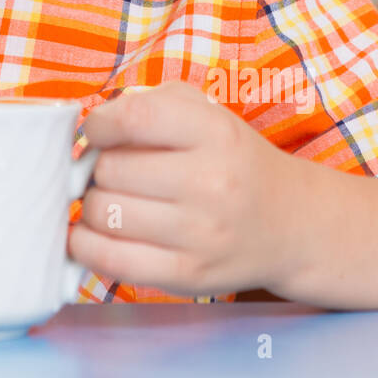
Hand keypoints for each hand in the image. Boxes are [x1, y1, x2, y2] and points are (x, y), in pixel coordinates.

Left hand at [67, 83, 305, 296]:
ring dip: (94, 206)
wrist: (291, 223)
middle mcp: (211, 182)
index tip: (98, 132)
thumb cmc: (232, 161)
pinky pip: (110, 260)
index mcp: (215, 132)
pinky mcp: (188, 275)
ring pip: (103, 214)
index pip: (133, 118)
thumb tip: (91, 128)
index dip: (99, 125)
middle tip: (112, 173)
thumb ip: (149, 102)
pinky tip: (93, 234)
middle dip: (97, 169)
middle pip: (109, 170)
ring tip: (113, 202)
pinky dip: (86, 245)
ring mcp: (200, 234)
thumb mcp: (206, 112)